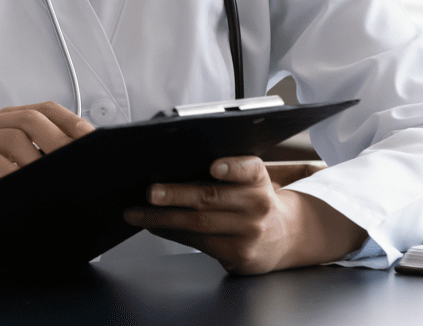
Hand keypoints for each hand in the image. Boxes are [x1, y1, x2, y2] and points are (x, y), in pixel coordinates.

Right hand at [0, 101, 92, 224]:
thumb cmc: (0, 195)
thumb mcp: (30, 171)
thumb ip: (50, 157)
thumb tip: (88, 151)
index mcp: (9, 121)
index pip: (46, 109)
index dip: (71, 121)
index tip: (91, 140)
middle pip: (31, 119)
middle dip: (59, 142)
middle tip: (77, 164)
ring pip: (14, 138)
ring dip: (38, 162)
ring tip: (50, 181)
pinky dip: (15, 175)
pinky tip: (24, 188)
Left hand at [123, 156, 365, 273]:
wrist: (285, 237)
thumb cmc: (252, 200)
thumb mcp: (248, 181)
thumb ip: (222, 173)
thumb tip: (167, 167)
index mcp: (259, 179)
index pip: (250, 169)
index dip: (232, 167)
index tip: (215, 166)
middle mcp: (258, 205)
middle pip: (211, 198)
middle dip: (176, 195)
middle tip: (150, 192)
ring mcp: (250, 233)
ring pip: (198, 224)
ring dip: (161, 218)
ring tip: (136, 213)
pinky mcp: (240, 255)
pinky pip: (198, 243)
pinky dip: (171, 233)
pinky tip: (154, 225)